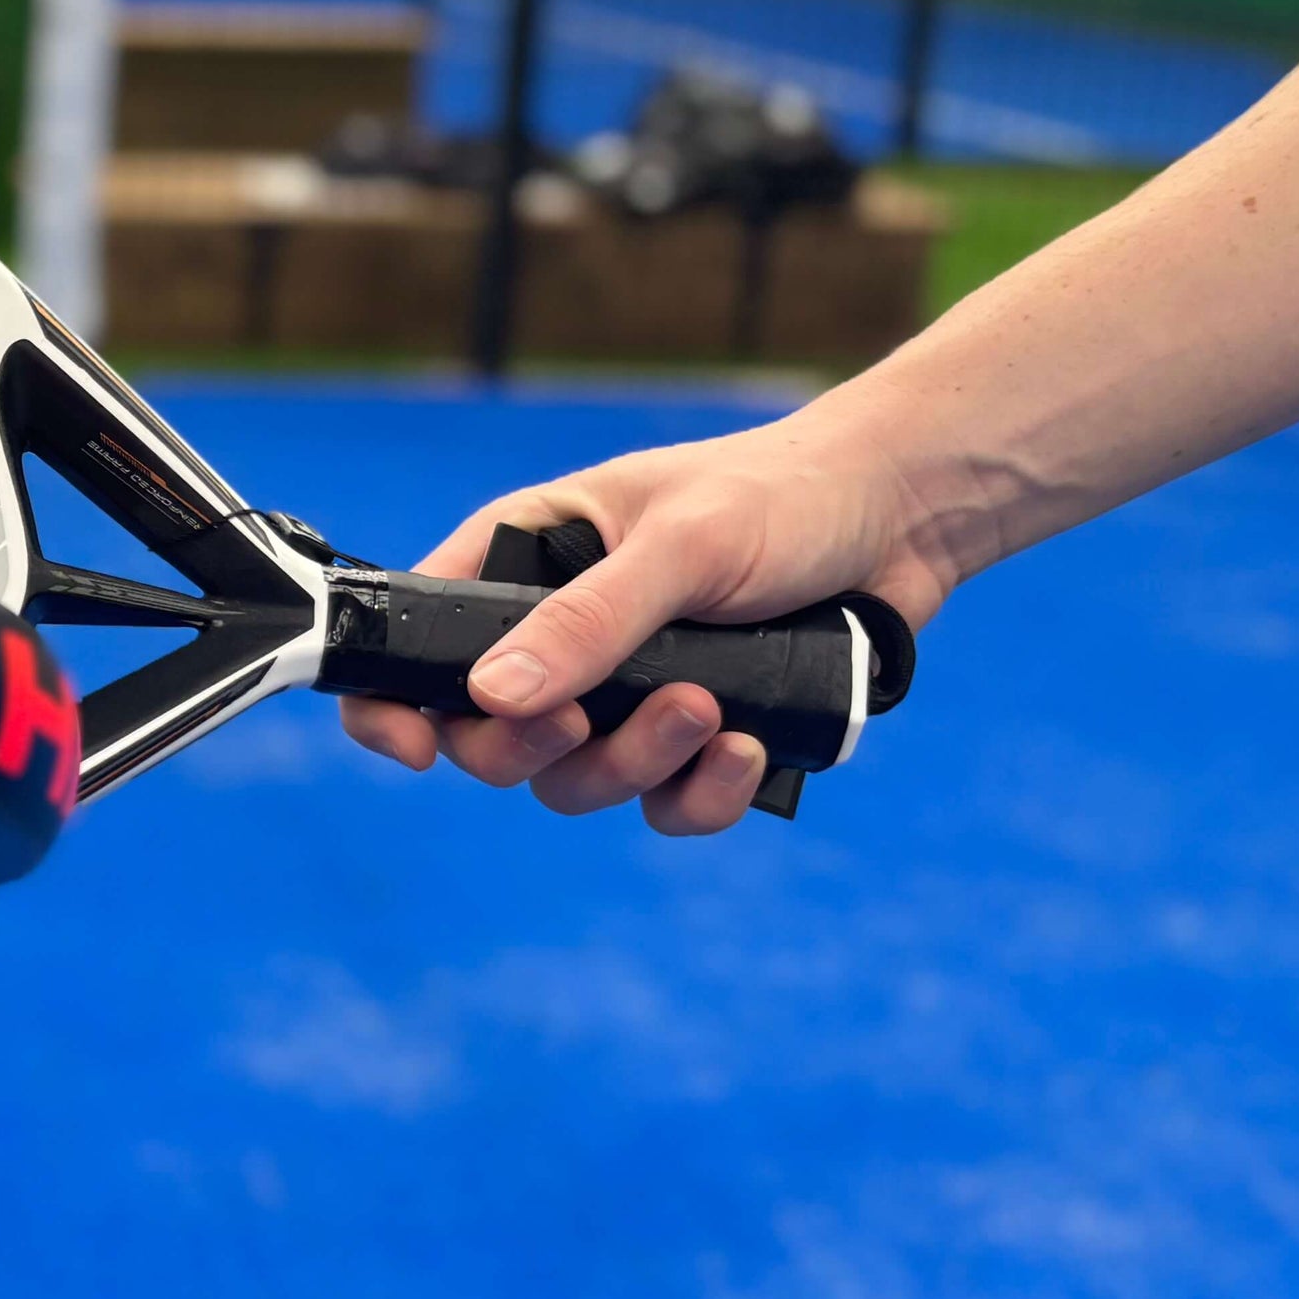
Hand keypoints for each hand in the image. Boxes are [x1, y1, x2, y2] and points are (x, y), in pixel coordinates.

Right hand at [334, 411, 956, 835]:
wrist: (907, 515)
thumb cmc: (783, 494)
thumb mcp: (681, 543)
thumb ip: (588, 621)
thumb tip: (490, 698)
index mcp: (523, 563)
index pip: (415, 641)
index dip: (392, 704)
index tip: (414, 747)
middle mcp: (561, 635)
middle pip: (492, 738)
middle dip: (537, 748)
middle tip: (585, 721)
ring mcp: (627, 692)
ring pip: (578, 781)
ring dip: (634, 765)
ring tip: (708, 713)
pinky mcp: (697, 734)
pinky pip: (664, 804)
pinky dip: (700, 794)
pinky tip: (747, 751)